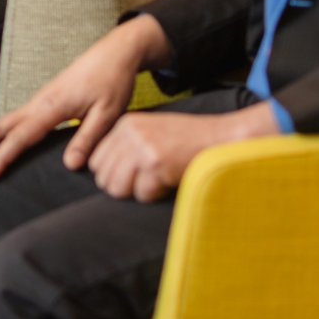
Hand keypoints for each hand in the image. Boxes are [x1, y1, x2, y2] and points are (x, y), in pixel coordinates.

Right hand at [0, 15, 172, 183]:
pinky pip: (14, 119)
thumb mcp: (109, 113)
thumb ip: (88, 139)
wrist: (114, 52)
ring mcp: (38, 100)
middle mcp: (38, 102)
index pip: (20, 138)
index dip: (0, 159)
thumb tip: (69, 166)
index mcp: (52, 106)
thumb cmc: (113, 81)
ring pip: (3, 121)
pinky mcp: (43, 100)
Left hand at [86, 104, 279, 200]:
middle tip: (145, 183)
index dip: (112, 175)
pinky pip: (142, 195)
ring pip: (117, 188)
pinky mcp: (156, 165)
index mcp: (125, 124)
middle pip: (103, 176)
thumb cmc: (187, 139)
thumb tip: (102, 174)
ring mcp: (142, 148)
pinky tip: (168, 182)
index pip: (97, 160)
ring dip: (136, 192)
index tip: (131, 177)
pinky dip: (155, 195)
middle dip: (122, 186)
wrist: (221, 137)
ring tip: (155, 183)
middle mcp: (130, 134)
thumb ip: (126, 144)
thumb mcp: (151, 131)